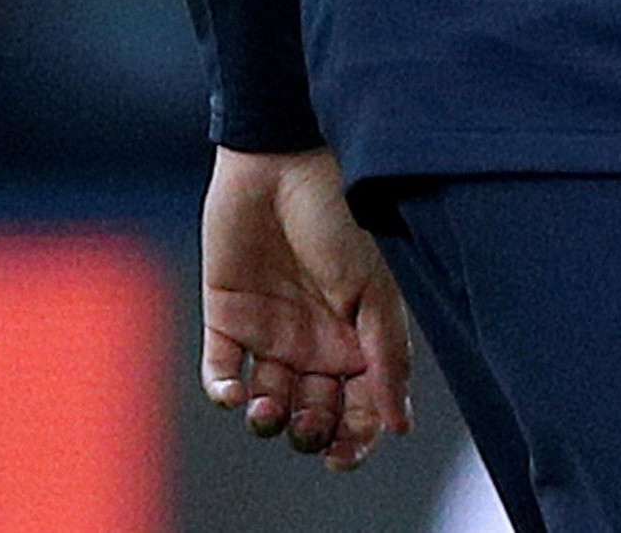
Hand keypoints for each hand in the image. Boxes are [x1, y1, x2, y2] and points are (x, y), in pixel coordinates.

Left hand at [200, 145, 410, 469]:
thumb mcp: (375, 289)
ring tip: (266, 408)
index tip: (344, 454)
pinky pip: (220, 371)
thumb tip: (400, 425)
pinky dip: (223, 391)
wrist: (283, 165)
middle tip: (308, 423)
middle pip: (314, 410)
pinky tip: (233, 393)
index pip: (362, 404)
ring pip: (267, 400)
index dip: (356, 436)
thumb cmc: (342, 218)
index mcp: (360, 336)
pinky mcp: (227, 317)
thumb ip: (387, 356)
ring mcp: (271, 331)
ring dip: (266, 417)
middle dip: (311, 430)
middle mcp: (317, 341)